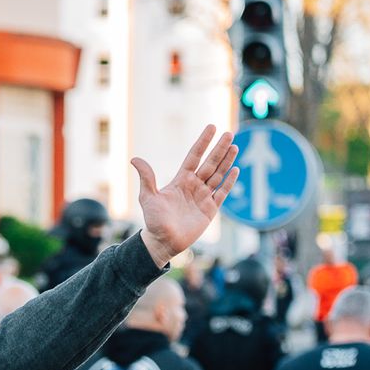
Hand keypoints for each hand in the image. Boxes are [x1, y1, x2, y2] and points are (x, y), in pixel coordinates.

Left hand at [131, 126, 238, 264]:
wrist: (162, 242)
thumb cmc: (153, 220)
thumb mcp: (148, 197)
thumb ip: (147, 178)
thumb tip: (134, 159)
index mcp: (180, 180)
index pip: (194, 156)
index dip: (203, 142)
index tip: (211, 127)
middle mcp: (193, 185)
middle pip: (210, 163)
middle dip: (219, 148)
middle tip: (229, 133)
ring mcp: (203, 196)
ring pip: (218, 174)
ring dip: (227, 161)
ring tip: (235, 146)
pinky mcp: (210, 209)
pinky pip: (222, 192)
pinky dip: (229, 182)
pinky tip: (235, 169)